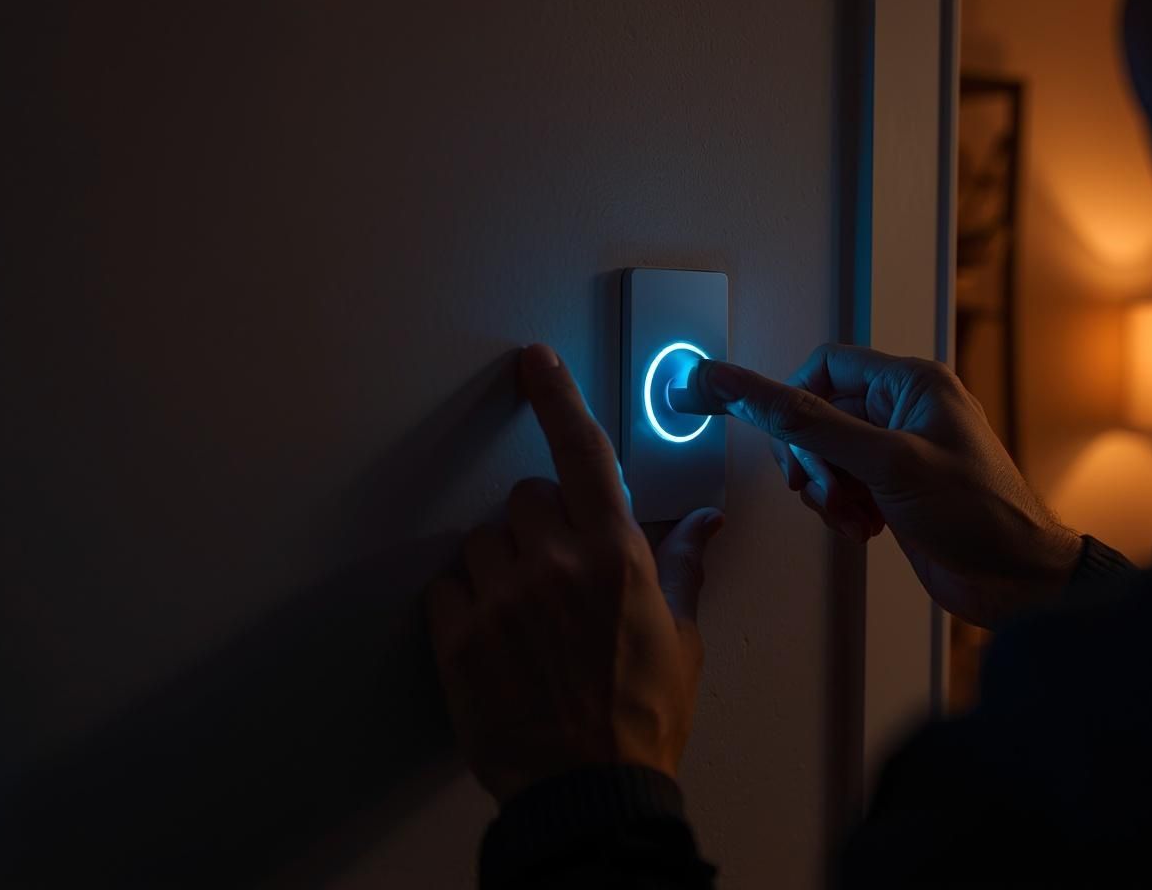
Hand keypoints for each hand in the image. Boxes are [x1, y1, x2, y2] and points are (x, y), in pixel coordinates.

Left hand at [425, 343, 723, 802]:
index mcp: (616, 554)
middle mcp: (556, 563)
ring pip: (482, 540)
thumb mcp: (681, 637)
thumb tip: (705, 523)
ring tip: (526, 617)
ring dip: (499, 565)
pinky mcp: (459, 636)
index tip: (535, 363)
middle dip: (539, 526)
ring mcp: (502, 597)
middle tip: (556, 577)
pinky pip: (447, 587)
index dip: (557, 397)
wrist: (589, 789)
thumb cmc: (642, 718)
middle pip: (525, 497)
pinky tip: (494, 637)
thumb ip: (684, 566)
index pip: (583, 452)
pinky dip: (464, 603)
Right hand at [683, 344, 1078, 625]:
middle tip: (822, 487)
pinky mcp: (895, 489)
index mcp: (911, 383)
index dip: (789, 397)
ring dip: (827, 491)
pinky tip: (864, 527)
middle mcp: (904, 411)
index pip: (825, 366)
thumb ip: (809, 423)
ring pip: (825, 457)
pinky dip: (841, 509)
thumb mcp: (887, 462)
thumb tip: (746, 387)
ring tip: (852, 514)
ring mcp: (899, 452)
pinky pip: (842, 486)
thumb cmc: (983, 514)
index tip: (761, 423)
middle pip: (818, 415)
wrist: (1017, 580)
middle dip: (811, 459)